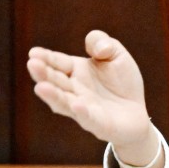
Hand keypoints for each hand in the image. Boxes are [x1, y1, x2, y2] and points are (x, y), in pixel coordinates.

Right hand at [27, 30, 154, 161]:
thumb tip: (98, 49)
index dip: (46, 57)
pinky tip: (77, 104)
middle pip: (56, 81)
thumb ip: (102, 43)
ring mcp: (83, 108)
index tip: (33, 53)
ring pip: (64, 103)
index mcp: (75, 70)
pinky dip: (81, 112)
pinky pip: (88, 119)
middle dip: (43, 74)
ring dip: (53, 95)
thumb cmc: (122, 82)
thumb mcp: (116, 55)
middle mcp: (74, 90)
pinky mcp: (98, 124)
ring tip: (41, 87)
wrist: (136, 112)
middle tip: (32, 64)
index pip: (58, 62)